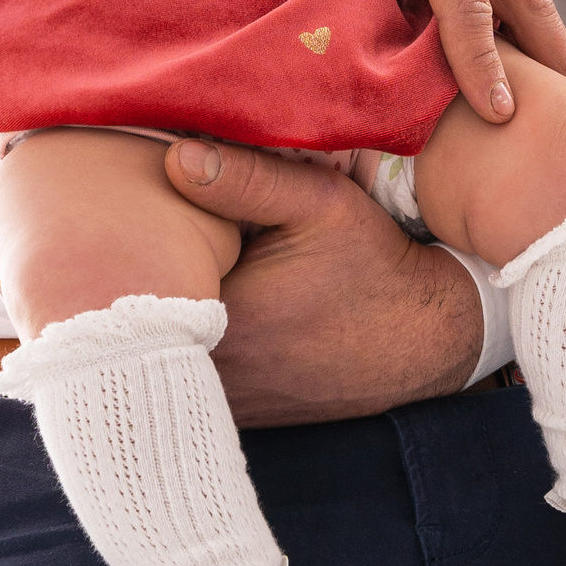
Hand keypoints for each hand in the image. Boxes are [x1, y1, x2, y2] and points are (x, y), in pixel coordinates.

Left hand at [166, 139, 483, 421]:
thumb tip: (173, 157)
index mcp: (217, 321)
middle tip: (171, 229)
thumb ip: (244, 179)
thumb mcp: (320, 203)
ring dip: (173, 306)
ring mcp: (220, 399)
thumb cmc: (374, 266)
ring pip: (165, 343)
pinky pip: (192, 367)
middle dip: (153, 269)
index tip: (158, 208)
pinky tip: (230, 302)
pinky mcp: (236, 408)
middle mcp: (208, 372)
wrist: (422, 339)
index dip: (144, 234)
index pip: (143, 271)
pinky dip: (195, 337)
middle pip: (147, 311)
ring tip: (204, 265)